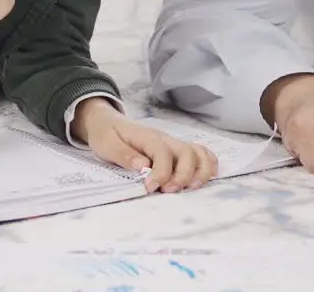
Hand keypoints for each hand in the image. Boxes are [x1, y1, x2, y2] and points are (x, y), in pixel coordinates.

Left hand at [73, 98, 218, 193]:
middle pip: (187, 152)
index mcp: (147, 137)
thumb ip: (123, 154)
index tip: (150, 188)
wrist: (107, 121)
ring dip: (200, 172)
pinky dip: (207, 165)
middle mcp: (164, 138)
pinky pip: (199, 152)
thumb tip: (143, 166)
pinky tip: (205, 178)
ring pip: (198, 152)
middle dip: (183, 175)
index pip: (162, 152)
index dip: (160, 173)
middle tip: (169, 191)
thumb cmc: (106, 134)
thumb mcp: (106, 144)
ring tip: (191, 189)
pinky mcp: (175, 149)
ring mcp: (172, 143)